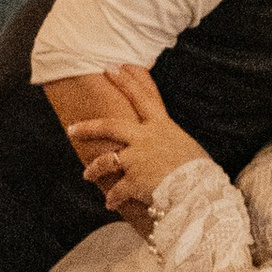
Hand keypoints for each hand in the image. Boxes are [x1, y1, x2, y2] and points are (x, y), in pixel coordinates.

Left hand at [66, 64, 211, 233]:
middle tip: (71, 128)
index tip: (113, 67)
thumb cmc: (199, 170)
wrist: (199, 190)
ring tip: (86, 174)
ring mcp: (138, 158)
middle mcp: (146, 138)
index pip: (143, 97)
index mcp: (162, 126)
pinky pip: (117, 190)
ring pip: (106, 159)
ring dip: (94, 168)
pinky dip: (114, 197)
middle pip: (110, 126)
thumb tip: (165, 149)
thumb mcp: (186, 146)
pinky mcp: (134, 180)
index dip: (127, 81)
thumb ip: (170, 143)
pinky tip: (110, 204)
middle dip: (88, 127)